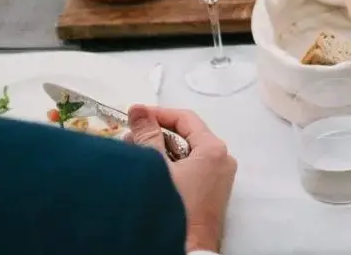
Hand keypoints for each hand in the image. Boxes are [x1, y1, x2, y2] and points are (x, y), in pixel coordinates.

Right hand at [128, 105, 236, 252]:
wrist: (188, 251)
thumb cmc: (174, 208)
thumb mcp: (157, 168)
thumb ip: (147, 136)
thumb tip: (139, 110)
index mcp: (214, 150)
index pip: (186, 119)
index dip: (158, 114)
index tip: (134, 115)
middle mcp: (222, 161)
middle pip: (186, 136)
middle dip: (155, 135)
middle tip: (129, 138)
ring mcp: (218, 179)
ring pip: (186, 154)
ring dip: (159, 152)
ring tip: (133, 156)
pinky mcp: (210, 195)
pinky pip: (190, 171)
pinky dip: (169, 167)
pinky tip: (147, 173)